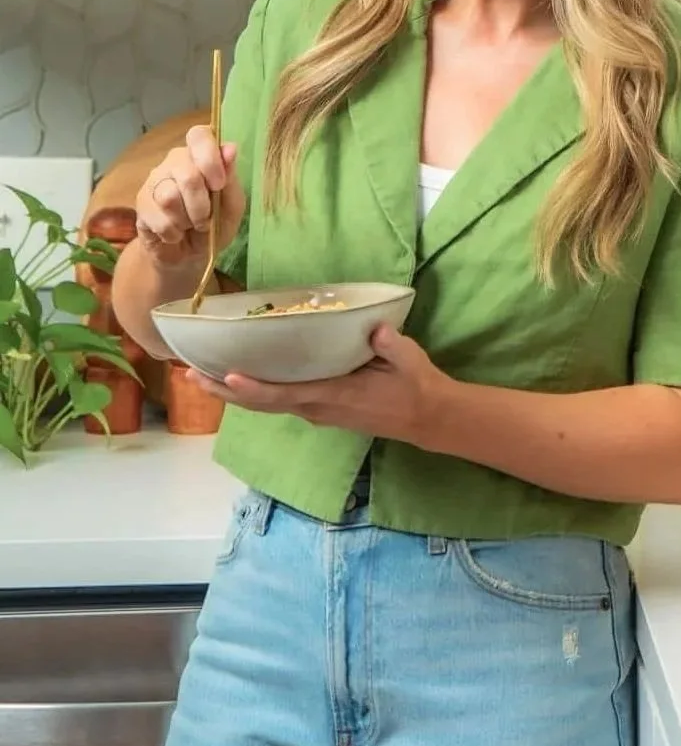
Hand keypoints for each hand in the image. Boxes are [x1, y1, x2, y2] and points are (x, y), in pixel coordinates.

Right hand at [136, 126, 244, 266]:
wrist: (189, 256)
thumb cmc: (215, 225)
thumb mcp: (232, 206)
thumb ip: (231, 178)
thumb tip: (231, 148)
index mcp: (201, 156)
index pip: (199, 135)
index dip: (210, 158)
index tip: (218, 184)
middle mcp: (175, 162)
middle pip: (187, 173)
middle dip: (201, 205)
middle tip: (205, 219)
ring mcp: (154, 181)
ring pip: (169, 197)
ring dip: (187, 220)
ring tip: (189, 226)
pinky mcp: (140, 204)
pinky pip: (157, 218)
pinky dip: (173, 233)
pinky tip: (175, 233)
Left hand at [194, 324, 445, 443]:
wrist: (427, 418)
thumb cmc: (416, 386)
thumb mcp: (408, 361)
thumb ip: (390, 345)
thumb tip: (373, 328)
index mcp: (335, 396)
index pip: (286, 395)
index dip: (255, 389)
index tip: (227, 377)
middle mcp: (317, 408)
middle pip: (261, 404)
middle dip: (224, 391)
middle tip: (188, 375)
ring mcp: (316, 412)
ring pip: (266, 404)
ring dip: (232, 392)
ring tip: (200, 375)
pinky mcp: (319, 409)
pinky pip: (278, 401)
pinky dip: (253, 392)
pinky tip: (237, 378)